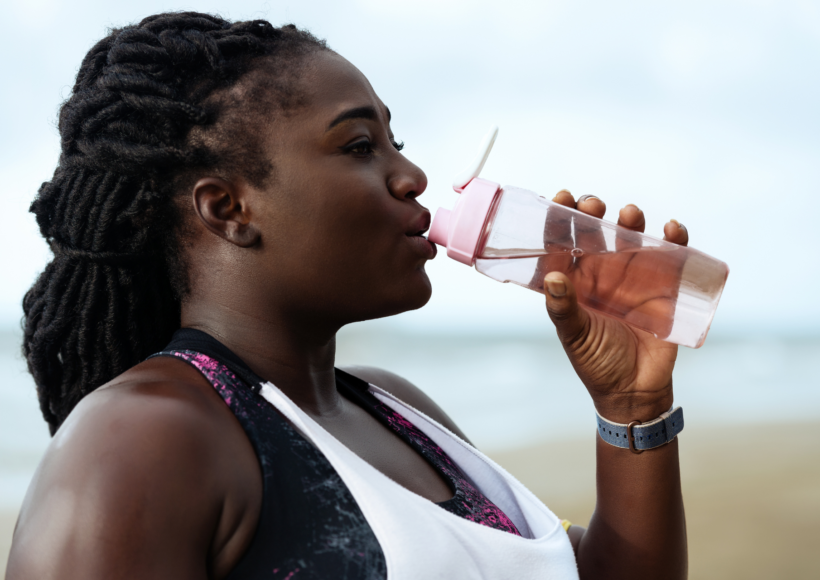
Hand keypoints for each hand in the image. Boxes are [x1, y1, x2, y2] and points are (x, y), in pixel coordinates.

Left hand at [541, 191, 689, 422]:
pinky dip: (674, 238)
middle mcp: (602, 273)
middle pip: (597, 232)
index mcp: (575, 281)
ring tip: (629, 213)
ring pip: (632, 238)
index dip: (559, 218)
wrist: (635, 392)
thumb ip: (563, 309)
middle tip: (593, 205)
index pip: (563, 242)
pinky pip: (672, 255)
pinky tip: (672, 229)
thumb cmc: (597, 363)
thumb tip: (553, 278)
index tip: (560, 197)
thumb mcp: (575, 336)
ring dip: (631, 221)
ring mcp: (634, 277)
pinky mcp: (665, 286)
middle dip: (593, 213)